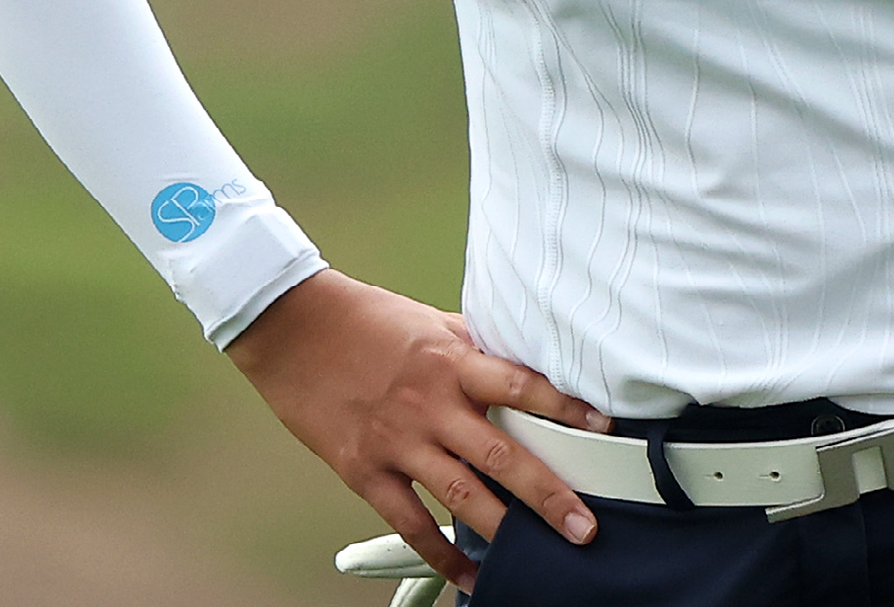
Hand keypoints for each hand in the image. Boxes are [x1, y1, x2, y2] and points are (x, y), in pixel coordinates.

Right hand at [226, 271, 608, 593]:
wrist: (289, 326)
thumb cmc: (360, 318)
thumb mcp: (426, 321)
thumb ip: (472, 347)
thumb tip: (519, 360)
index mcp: (449, 361)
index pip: (519, 385)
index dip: (564, 407)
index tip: (604, 429)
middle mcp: (429, 404)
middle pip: (500, 456)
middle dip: (548, 494)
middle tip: (586, 526)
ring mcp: (396, 440)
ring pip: (461, 495)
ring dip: (506, 529)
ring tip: (545, 555)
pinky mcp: (363, 468)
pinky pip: (410, 522)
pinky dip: (442, 553)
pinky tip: (470, 574)